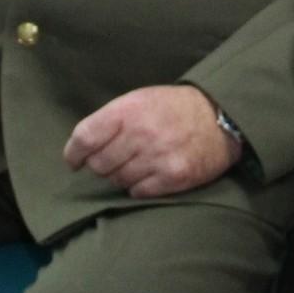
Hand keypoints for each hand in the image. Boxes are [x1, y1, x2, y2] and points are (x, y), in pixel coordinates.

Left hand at [62, 84, 239, 199]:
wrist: (219, 117)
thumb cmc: (173, 108)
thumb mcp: (139, 100)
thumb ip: (111, 120)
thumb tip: (82, 149)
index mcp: (128, 110)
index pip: (85, 137)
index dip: (73, 153)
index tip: (75, 161)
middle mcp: (141, 133)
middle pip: (99, 164)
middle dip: (101, 166)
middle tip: (114, 160)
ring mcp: (158, 157)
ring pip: (118, 181)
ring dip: (122, 177)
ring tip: (137, 164)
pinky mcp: (173, 177)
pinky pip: (138, 193)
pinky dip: (139, 188)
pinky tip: (149, 174)